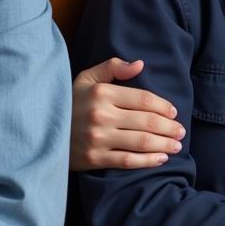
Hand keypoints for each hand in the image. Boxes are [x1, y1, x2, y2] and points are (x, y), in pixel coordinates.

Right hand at [70, 57, 183, 171]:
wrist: (43, 131)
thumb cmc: (71, 102)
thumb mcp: (87, 78)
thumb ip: (113, 67)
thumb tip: (140, 64)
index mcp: (102, 93)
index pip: (144, 99)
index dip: (163, 106)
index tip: (174, 112)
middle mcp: (101, 115)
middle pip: (147, 121)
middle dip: (169, 127)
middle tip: (181, 130)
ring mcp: (98, 138)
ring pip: (141, 142)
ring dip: (165, 144)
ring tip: (177, 144)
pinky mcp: (94, 158)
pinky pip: (128, 160)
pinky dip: (148, 161)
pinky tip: (161, 158)